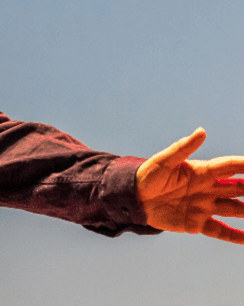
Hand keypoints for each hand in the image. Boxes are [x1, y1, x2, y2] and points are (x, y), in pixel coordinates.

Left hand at [136, 128, 243, 243]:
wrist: (133, 198)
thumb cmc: (147, 175)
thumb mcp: (164, 161)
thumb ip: (183, 147)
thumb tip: (202, 131)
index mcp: (202, 171)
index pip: (232, 167)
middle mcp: (208, 189)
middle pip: (240, 188)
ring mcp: (204, 206)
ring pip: (235, 209)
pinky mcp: (197, 223)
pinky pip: (221, 231)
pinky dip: (235, 236)